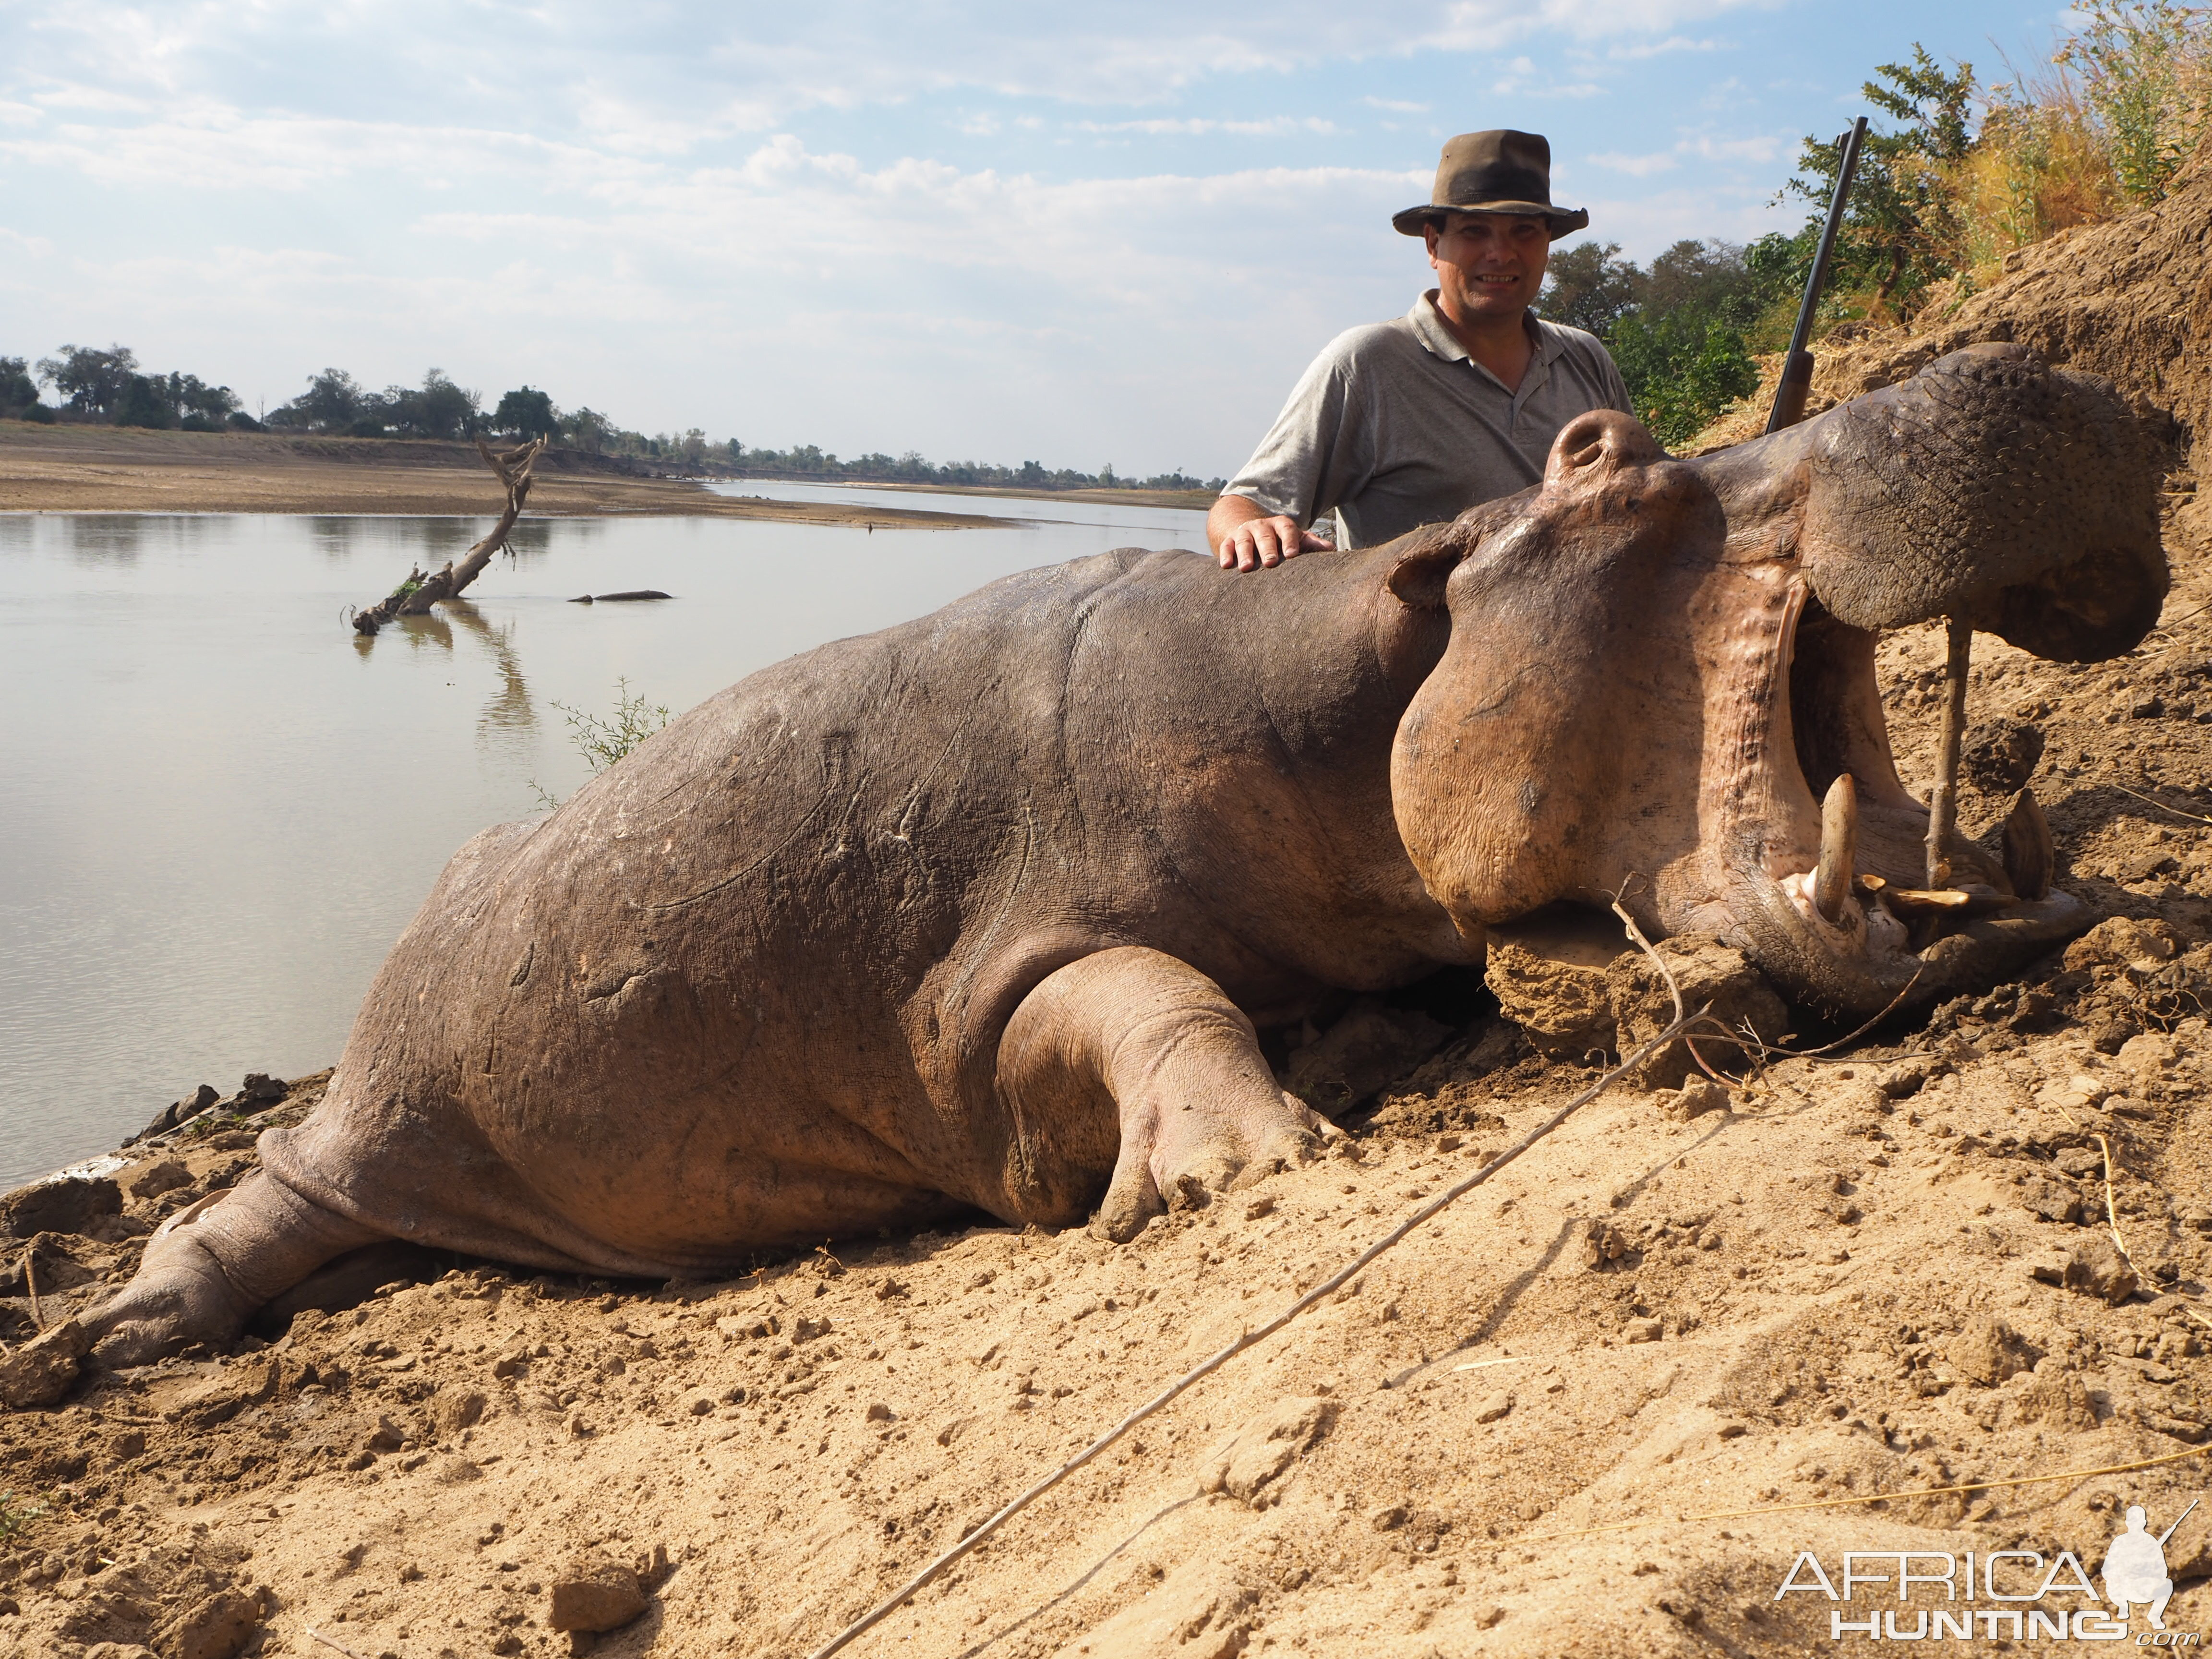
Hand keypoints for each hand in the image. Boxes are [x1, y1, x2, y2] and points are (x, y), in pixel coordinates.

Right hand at [1214, 511, 1329, 571]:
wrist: (1251, 531)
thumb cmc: (1280, 541)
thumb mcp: (1295, 540)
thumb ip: (1311, 544)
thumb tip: (1332, 549)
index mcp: (1281, 525)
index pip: (1286, 528)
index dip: (1289, 540)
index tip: (1292, 555)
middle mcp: (1262, 526)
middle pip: (1264, 535)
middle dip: (1267, 548)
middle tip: (1270, 563)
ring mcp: (1244, 532)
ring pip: (1244, 540)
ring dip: (1244, 553)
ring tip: (1246, 568)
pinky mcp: (1229, 540)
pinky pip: (1225, 545)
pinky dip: (1225, 554)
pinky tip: (1226, 566)